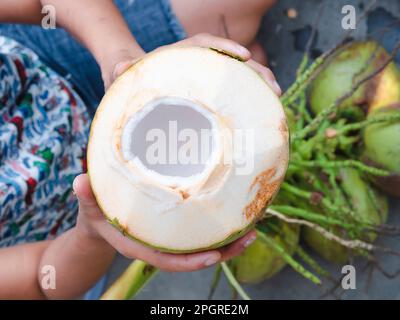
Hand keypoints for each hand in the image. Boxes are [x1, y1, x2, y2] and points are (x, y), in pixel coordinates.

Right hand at [73, 174, 256, 271]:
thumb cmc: (95, 216)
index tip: (214, 257)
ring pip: (201, 247)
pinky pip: (198, 234)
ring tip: (252, 230)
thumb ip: (87, 196)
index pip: (167, 259)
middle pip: (193, 256)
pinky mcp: (174, 230)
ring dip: (228, 242)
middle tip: (249, 237)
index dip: (189, 261)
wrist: (100, 223)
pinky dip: (218, 230)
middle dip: (223, 251)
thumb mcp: (90, 206)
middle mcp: (158, 245)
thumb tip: (80, 182)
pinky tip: (235, 217)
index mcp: (140, 245)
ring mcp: (168, 239)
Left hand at [103, 33, 280, 95]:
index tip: (245, 56)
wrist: (129, 82)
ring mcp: (203, 78)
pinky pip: (230, 92)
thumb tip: (119, 70)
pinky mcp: (206, 93)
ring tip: (275, 99)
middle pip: (230, 61)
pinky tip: (259, 112)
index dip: (225, 47)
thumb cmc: (127, 78)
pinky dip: (246, 98)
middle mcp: (195, 64)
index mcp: (177, 56)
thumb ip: (119, 70)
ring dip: (257, 85)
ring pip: (235, 77)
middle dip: (254, 71)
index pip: (203, 44)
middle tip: (273, 87)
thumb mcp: (121, 74)